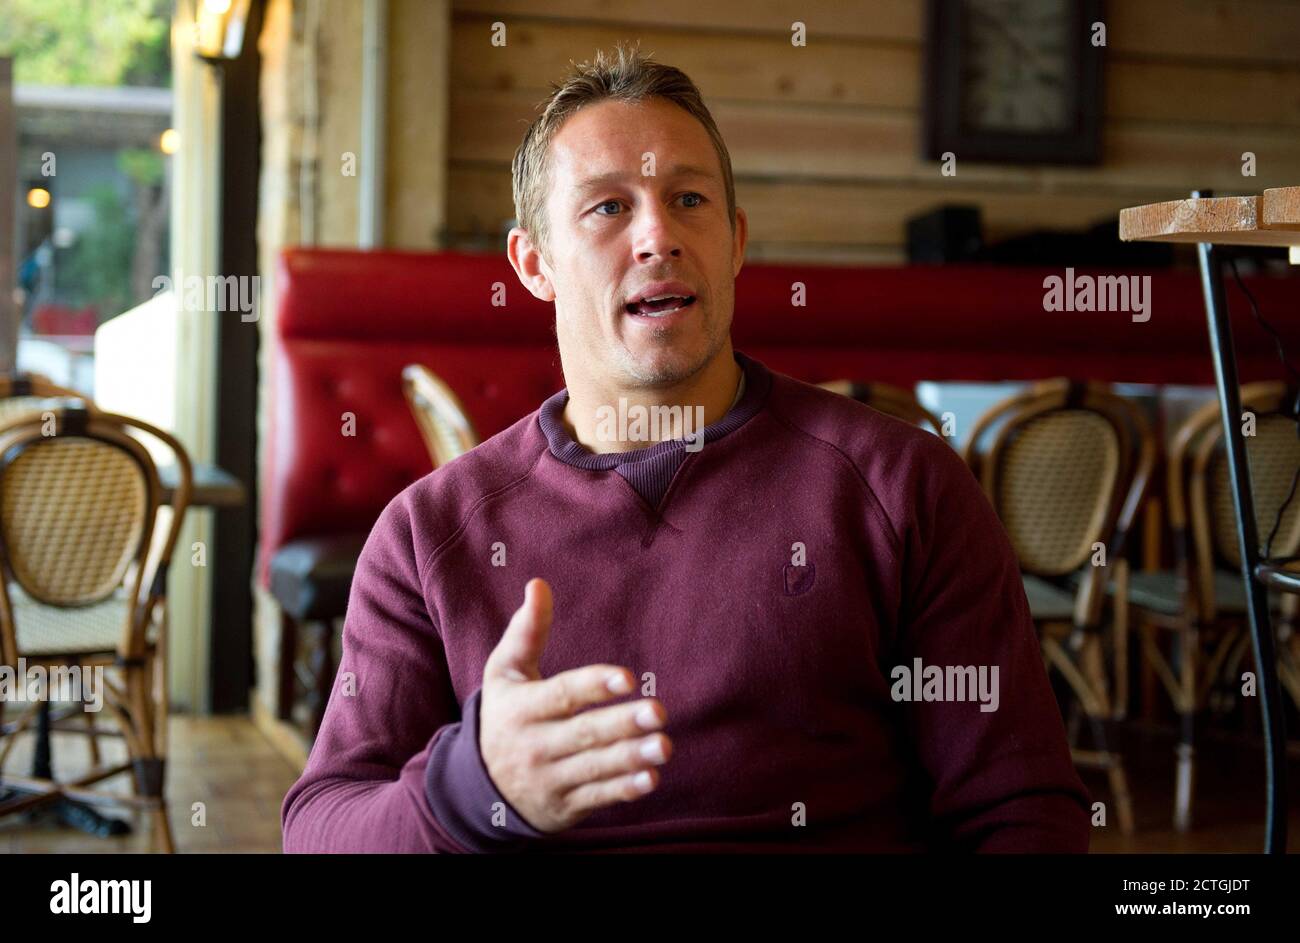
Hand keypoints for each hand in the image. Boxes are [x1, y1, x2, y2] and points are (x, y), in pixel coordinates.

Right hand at [478, 578, 671, 833]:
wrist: (481, 786)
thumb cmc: (505, 714)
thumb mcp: (504, 673)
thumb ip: (526, 631)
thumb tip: (538, 584)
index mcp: (522, 708)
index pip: (562, 695)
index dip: (593, 686)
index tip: (627, 678)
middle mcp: (534, 745)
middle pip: (583, 733)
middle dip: (622, 723)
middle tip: (659, 711)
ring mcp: (549, 779)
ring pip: (594, 767)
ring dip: (631, 757)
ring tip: (664, 745)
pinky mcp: (564, 805)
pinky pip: (597, 797)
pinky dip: (623, 790)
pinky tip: (650, 777)